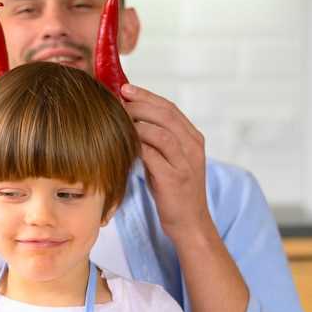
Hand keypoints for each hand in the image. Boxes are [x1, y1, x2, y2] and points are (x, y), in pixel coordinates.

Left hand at [120, 84, 212, 242]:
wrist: (190, 223)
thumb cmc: (174, 192)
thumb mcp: (169, 160)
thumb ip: (156, 141)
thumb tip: (131, 120)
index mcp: (193, 138)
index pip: (169, 108)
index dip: (147, 96)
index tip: (125, 88)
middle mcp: (192, 147)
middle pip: (165, 114)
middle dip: (139, 103)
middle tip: (117, 98)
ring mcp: (185, 162)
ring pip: (160, 132)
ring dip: (136, 122)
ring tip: (118, 118)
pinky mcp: (175, 178)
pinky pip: (153, 155)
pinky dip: (137, 145)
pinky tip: (122, 141)